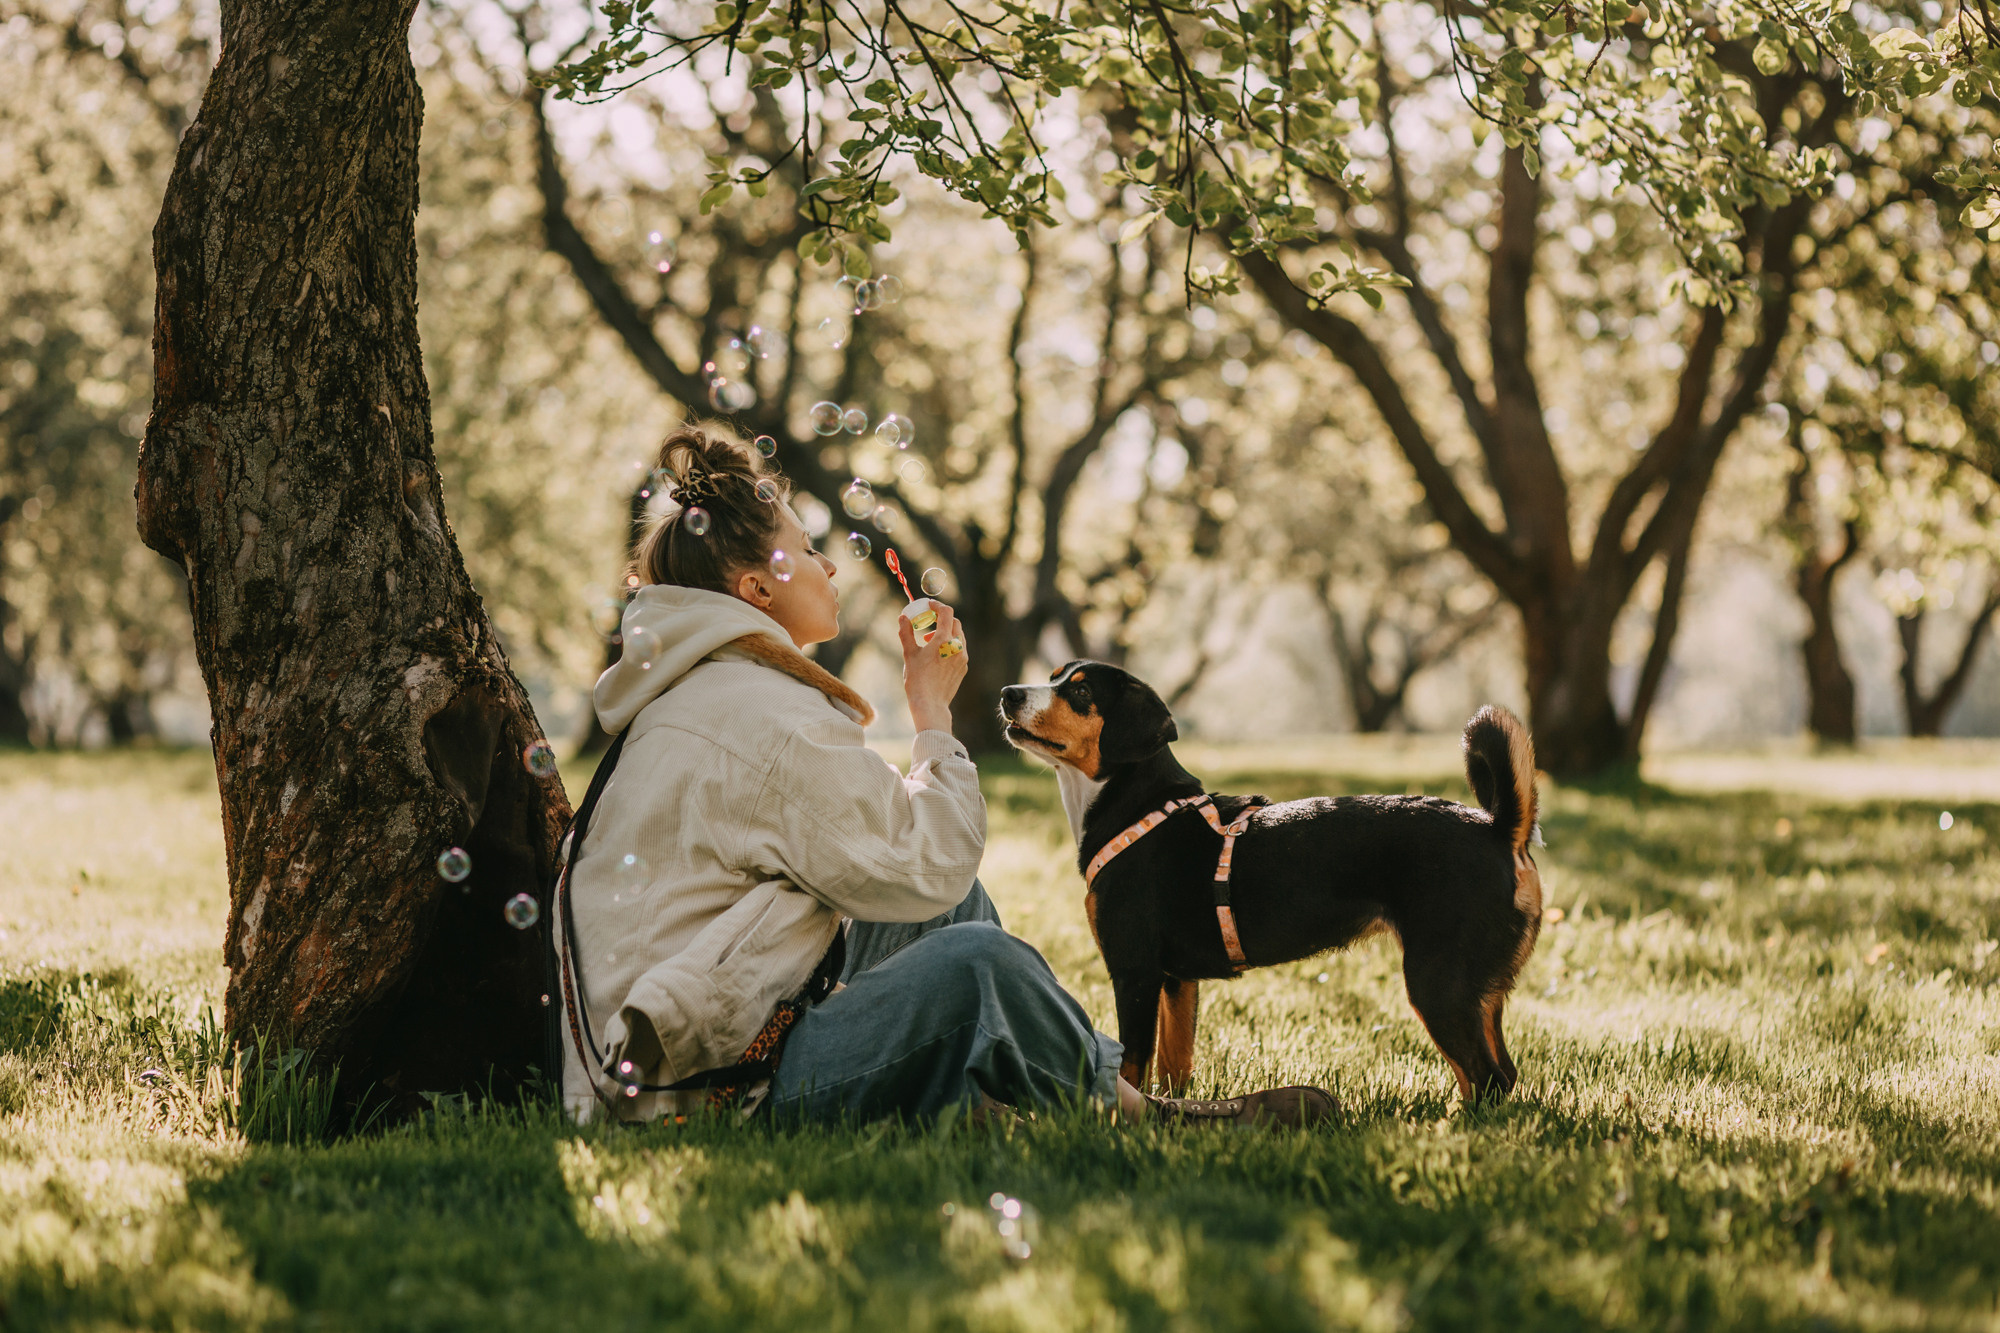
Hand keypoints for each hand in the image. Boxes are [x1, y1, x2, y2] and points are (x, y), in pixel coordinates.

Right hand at [899, 600, 966, 734]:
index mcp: (943, 640)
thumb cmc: (917, 680)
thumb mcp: (909, 654)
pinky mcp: (964, 667)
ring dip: (946, 632)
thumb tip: (902, 617)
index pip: (946, 612)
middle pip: (954, 622)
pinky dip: (950, 645)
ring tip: (929, 641)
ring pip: (958, 636)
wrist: (930, 704)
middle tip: (928, 621)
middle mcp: (957, 647)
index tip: (929, 605)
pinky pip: (960, 649)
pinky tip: (937, 655)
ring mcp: (963, 657)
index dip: (937, 605)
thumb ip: (906, 633)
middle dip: (942, 618)